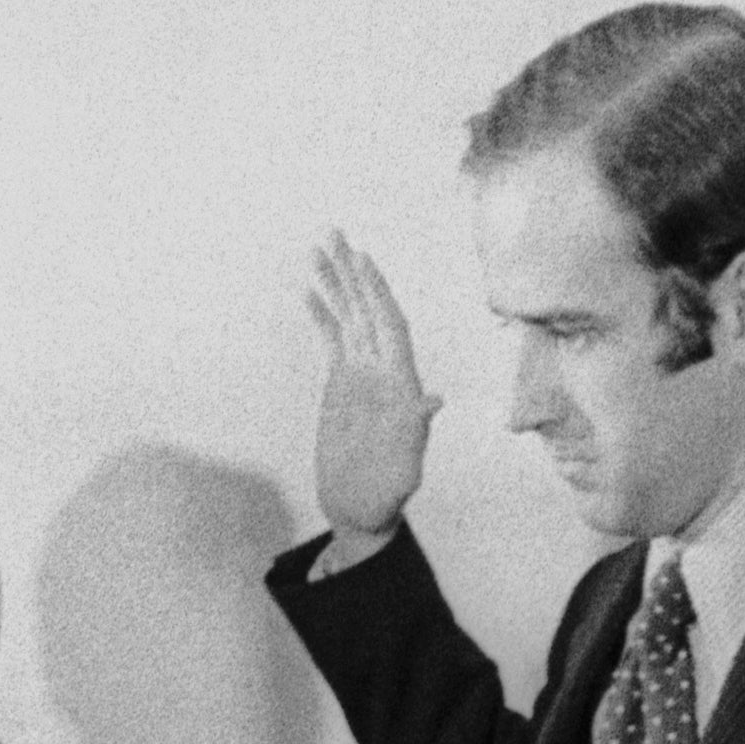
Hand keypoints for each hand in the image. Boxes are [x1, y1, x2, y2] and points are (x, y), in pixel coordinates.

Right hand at [305, 234, 441, 541]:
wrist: (362, 509)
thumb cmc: (388, 493)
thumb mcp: (407, 465)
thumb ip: (418, 431)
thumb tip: (434, 400)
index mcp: (400, 382)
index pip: (390, 325)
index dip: (378, 292)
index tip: (363, 260)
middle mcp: (383, 371)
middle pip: (369, 310)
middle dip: (354, 273)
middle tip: (336, 234)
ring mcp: (362, 374)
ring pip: (350, 318)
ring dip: (337, 284)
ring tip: (319, 249)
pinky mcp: (342, 384)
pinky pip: (333, 340)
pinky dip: (323, 315)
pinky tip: (310, 291)